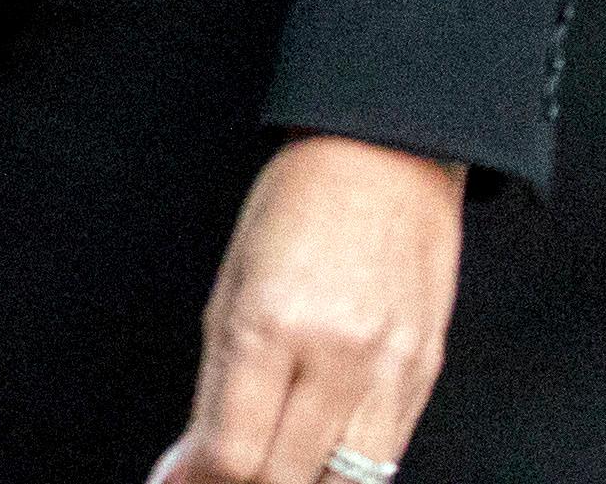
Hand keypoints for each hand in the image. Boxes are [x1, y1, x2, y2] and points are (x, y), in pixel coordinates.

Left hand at [151, 134, 464, 483]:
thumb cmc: (297, 206)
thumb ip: (213, 388)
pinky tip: (317, 446)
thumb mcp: (230, 285)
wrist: (386, 155)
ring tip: (271, 463)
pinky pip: (386, 456)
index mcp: (271, 322)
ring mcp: (390, 369)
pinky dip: (345, 467)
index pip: (233, 451)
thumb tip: (185, 469)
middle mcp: (336, 353)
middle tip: (220, 470)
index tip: (179, 483)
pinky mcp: (426, 374)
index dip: (197, 482)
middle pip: (284, 478)